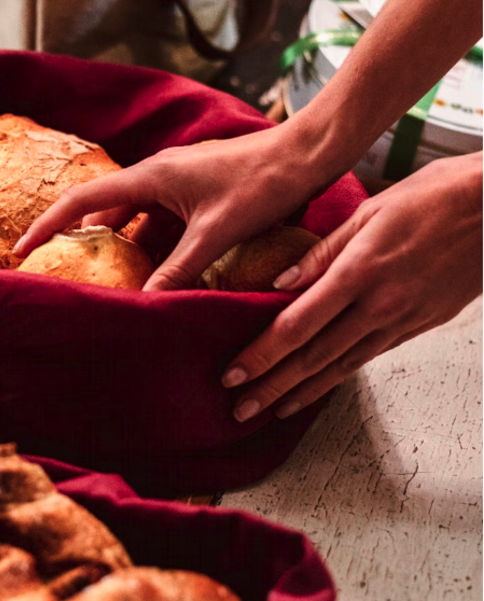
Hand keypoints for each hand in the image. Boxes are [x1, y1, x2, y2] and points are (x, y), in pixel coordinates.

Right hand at [14, 123, 336, 290]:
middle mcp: (155, 178)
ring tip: (105, 284)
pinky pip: (158, 226)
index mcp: (150, 178)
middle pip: (102, 213)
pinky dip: (151, 251)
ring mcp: (173, 187)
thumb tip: (146, 305)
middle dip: (79, 242)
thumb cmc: (261, 184)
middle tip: (60, 274)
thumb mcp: (216, 232)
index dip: (47, 225)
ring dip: (119, 251)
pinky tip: (154, 277)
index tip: (22, 250)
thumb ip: (180, 269)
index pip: (82, 201)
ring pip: (132, 223)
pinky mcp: (191, 197)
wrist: (303, 157)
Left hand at [223, 152, 482, 421]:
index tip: (233, 374)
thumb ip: (321, 252)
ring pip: (342, 366)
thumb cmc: (436, 196)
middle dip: (272, 386)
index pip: (298, 324)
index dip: (262, 354)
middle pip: (315, 356)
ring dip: (303, 392)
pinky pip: (369, 357)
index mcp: (361, 271)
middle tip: (240, 410)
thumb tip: (280, 283)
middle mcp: (380, 305)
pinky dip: (338, 377)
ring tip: (271, 410)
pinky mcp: (420, 326)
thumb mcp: (370, 211)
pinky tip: (319, 387)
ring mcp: (403, 320)